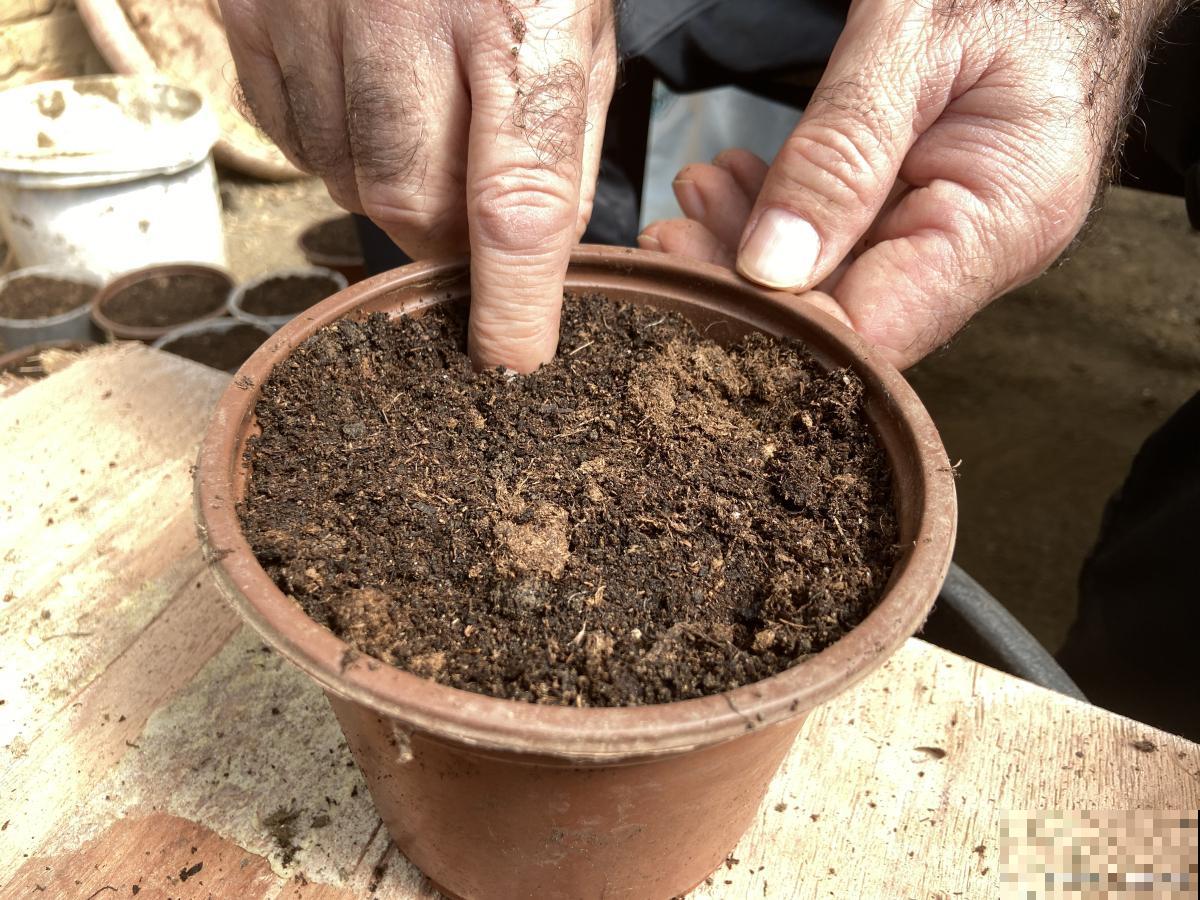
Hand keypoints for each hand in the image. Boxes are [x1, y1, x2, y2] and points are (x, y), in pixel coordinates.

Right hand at [221, 0, 616, 371]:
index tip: (512, 359)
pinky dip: (335, 143)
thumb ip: (562, 140)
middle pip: (412, 203)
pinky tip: (366, 90)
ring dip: (392, 184)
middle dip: (446, 236)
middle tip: (470, 210)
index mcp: (514, 15)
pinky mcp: (251, 11)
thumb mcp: (578, 23)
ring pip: (347, 178)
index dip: (512, 302)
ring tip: (422, 115)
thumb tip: (540, 257)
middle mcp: (405, 13)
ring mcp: (313, 9)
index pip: (516, 203)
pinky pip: (293, 135)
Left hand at [639, 0, 1173, 367]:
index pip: (871, 333)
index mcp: (1004, 218)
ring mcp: (956, 236)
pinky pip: (844, 244)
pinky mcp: (927, 215)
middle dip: (744, 282)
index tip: (689, 274)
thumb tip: (772, 268)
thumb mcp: (912, 41)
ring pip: (833, 284)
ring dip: (750, 247)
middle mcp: (984, 249)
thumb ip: (842, 153)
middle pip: (844, 318)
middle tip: (671, 232)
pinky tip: (738, 185)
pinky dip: (781, 220)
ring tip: (699, 192)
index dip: (772, 324)